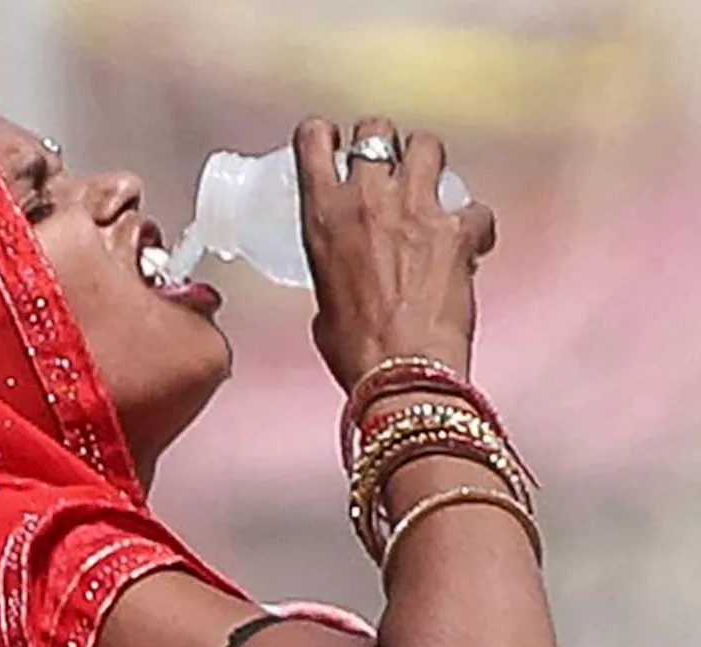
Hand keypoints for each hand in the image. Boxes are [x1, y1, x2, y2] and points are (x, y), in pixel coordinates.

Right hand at [293, 117, 495, 391]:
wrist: (400, 373)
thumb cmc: (356, 350)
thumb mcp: (323, 302)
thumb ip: (333, 272)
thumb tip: (347, 278)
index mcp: (322, 216)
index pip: (313, 139)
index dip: (326, 134)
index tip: (333, 143)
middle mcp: (366, 199)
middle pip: (376, 130)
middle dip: (385, 144)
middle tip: (389, 167)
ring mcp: (415, 209)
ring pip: (428, 145)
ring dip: (429, 164)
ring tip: (430, 190)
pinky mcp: (457, 230)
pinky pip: (476, 208)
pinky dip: (475, 225)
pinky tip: (470, 246)